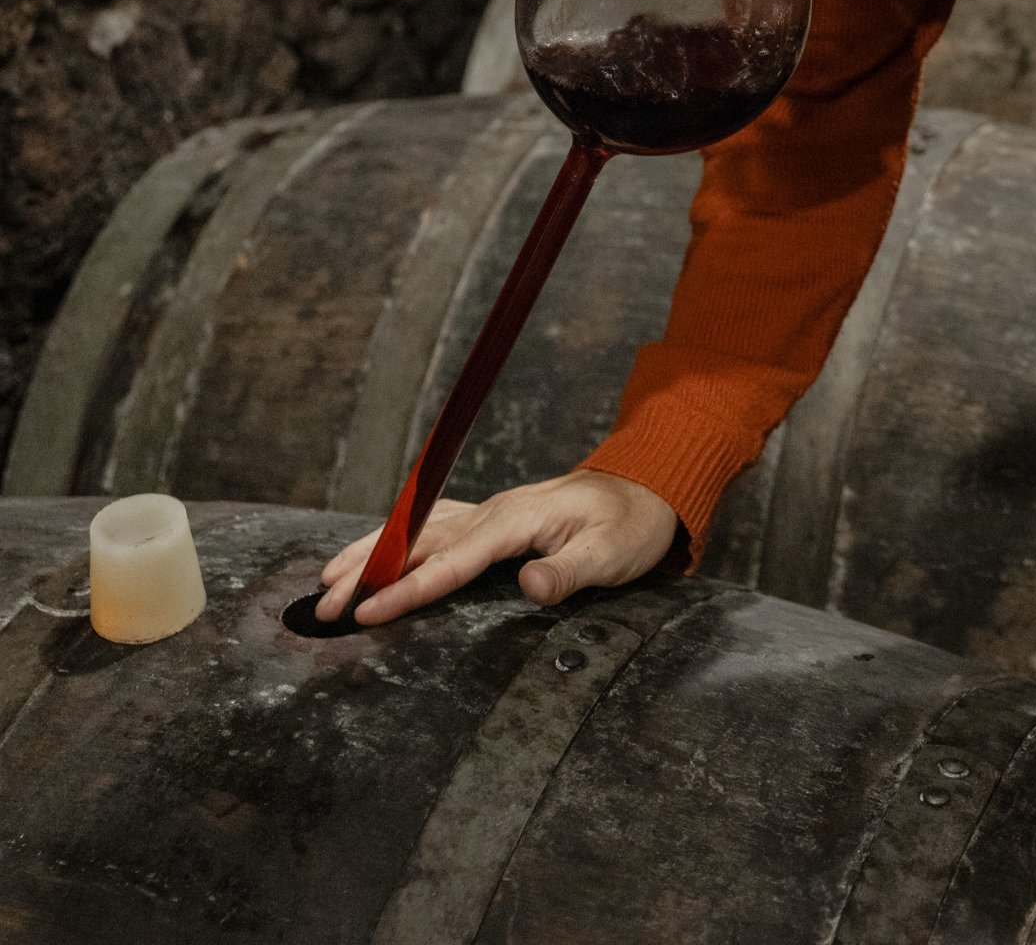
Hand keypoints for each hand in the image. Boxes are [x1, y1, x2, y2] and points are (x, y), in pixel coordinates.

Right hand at [313, 469, 678, 627]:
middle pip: (419, 542)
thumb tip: (529, 587)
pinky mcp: (492, 520)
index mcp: (517, 519)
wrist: (644, 491)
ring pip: (417, 531)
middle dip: (368, 573)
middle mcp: (495, 511)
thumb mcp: (611, 554)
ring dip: (371, 554)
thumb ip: (569, 572)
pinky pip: (433, 528)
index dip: (410, 587)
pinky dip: (396, 541)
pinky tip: (372, 556)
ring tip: (325, 583)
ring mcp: (490, 512)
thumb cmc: (629, 526)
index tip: (368, 611)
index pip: (453, 559)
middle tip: (323, 608)